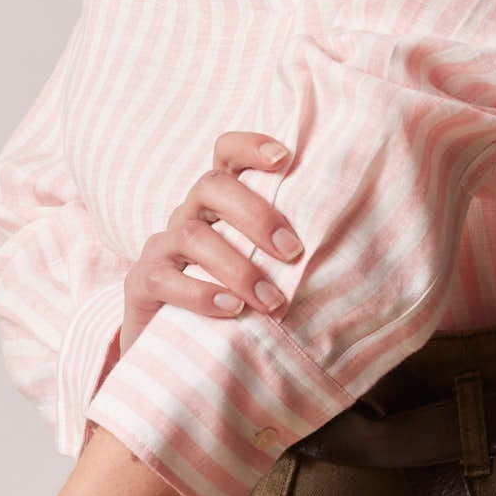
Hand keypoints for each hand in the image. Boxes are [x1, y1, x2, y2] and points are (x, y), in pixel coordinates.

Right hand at [120, 129, 302, 355]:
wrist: (170, 349)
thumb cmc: (232, 299)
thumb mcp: (258, 266)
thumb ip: (286, 251)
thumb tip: (353, 250)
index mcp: (218, 203)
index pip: (226, 154)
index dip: (250, 146)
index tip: (284, 157)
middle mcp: (187, 215)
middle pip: (211, 186)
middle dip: (256, 215)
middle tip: (293, 253)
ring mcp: (161, 247)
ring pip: (191, 234)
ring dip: (237, 266)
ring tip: (271, 299)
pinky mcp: (141, 283)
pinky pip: (163, 279)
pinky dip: (201, 293)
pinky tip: (231, 309)